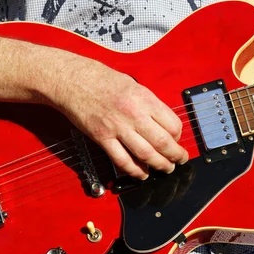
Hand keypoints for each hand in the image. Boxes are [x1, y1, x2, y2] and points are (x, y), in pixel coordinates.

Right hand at [48, 54, 188, 178]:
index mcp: (144, 99)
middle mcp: (134, 114)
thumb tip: (163, 123)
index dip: (178, 137)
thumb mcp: (134, 85)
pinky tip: (142, 174)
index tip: (177, 140)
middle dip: (175, 156)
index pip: (172, 124)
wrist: (74, 80)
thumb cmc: (101, 80)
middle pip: (163, 143)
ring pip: (146, 154)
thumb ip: (149, 104)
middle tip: (179, 160)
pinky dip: (135, 171)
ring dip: (159, 165)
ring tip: (166, 169)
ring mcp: (117, 128)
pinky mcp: (103, 138)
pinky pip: (123, 161)